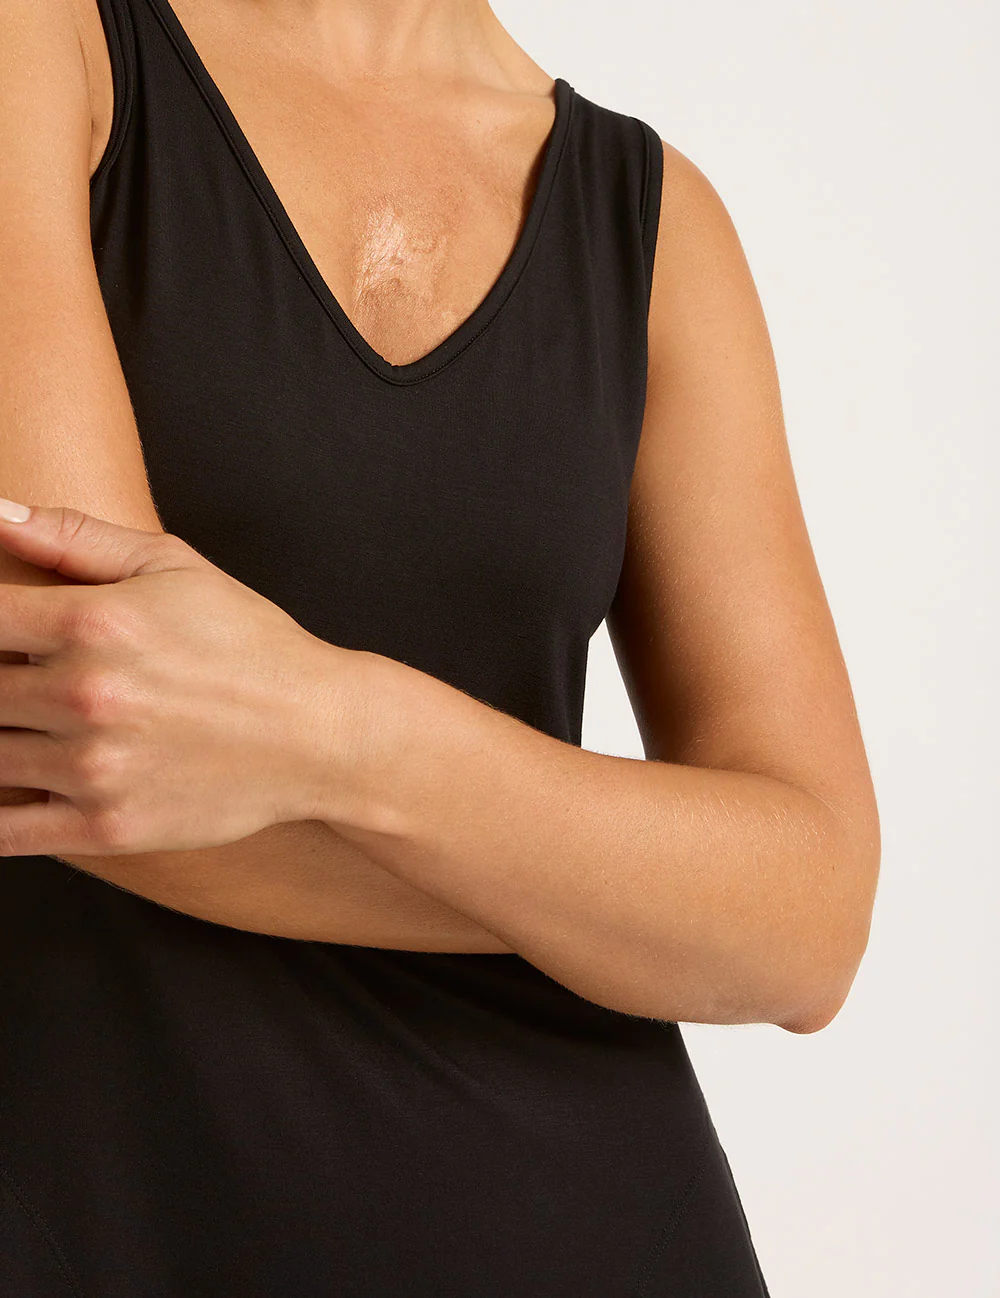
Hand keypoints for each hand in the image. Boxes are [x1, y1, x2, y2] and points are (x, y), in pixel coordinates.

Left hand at [0, 497, 345, 856]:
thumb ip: (75, 536)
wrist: (320, 733)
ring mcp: (93, 767)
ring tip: (31, 725)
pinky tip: (11, 790)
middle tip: (23, 686)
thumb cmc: (250, 645)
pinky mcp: (106, 827)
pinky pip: (5, 832)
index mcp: (93, 621)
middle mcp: (84, 694)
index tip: (6, 636)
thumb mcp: (174, 567)